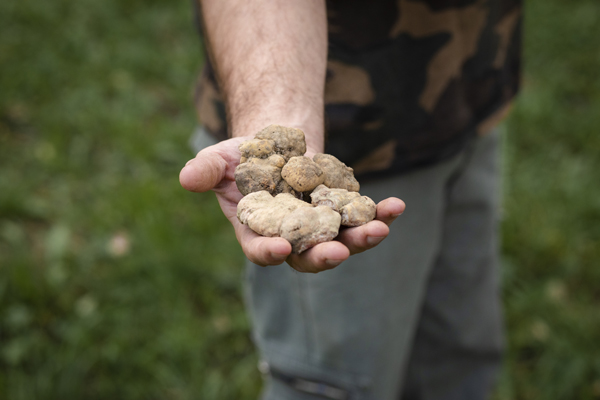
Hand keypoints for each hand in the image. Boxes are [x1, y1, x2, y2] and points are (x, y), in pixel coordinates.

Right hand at [179, 138, 405, 272]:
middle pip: (308, 255)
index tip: (282, 247)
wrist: (279, 145)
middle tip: (339, 252)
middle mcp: (291, 236)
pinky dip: (380, 214)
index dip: (269, 252)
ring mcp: (321, 227)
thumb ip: (206, 170)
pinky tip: (396, 206)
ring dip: (361, 238)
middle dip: (324, 256)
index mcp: (257, 231)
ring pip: (342, 240)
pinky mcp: (343, 212)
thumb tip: (186, 178)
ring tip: (380, 228)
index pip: (261, 249)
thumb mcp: (221, 158)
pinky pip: (363, 217)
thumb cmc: (244, 156)